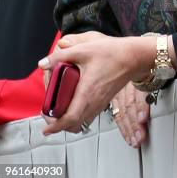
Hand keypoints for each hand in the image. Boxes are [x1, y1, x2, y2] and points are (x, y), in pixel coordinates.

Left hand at [38, 32, 155, 135]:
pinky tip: (73, 100)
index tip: (46, 128)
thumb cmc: (112, 52)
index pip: (69, 119)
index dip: (55, 126)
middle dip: (59, 124)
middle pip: (74, 125)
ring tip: (59, 107)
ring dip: (68, 120)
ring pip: (81, 122)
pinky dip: (78, 114)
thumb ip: (61, 56)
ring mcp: (100, 103)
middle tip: (50, 113)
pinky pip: (88, 115)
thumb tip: (43, 63)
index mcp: (87, 93)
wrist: (133, 56)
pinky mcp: (104, 101)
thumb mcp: (83, 50)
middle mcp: (94, 102)